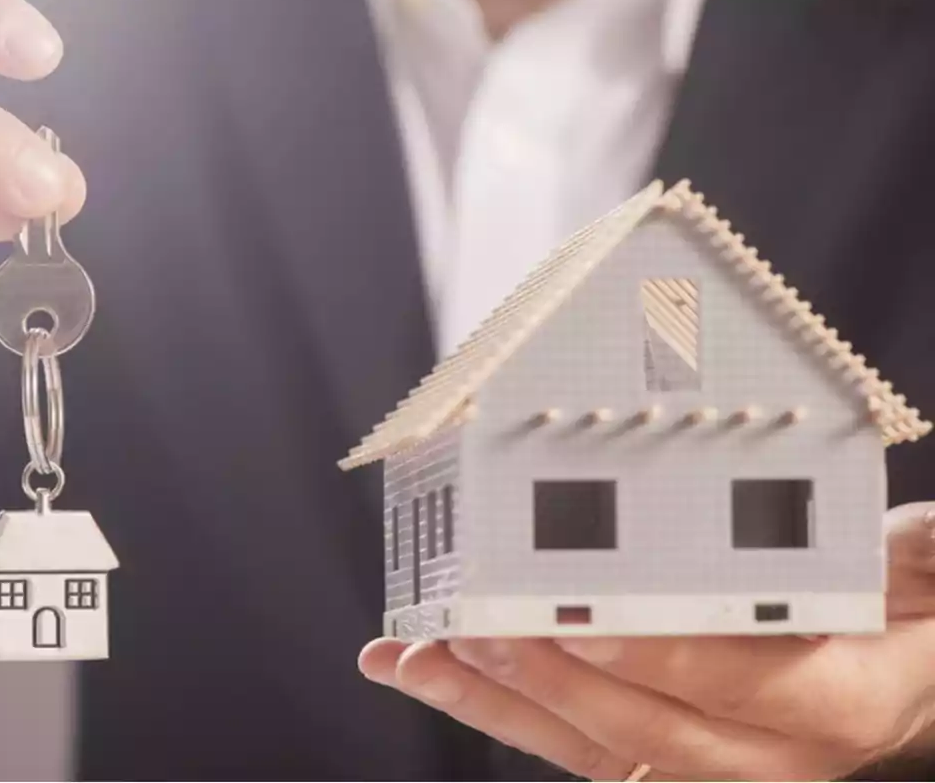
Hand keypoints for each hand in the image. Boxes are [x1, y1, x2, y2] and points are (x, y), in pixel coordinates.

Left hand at [359, 501, 934, 780]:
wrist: (892, 665)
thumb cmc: (898, 609)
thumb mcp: (924, 570)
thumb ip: (910, 554)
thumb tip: (900, 534)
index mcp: (836, 700)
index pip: (741, 684)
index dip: (659, 655)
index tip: (580, 618)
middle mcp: (765, 754)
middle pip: (643, 729)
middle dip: (547, 679)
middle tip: (469, 626)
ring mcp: (704, 764)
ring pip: (586, 746)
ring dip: (490, 702)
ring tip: (410, 659)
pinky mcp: (653, 756)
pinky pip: (568, 742)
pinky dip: (493, 707)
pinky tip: (428, 669)